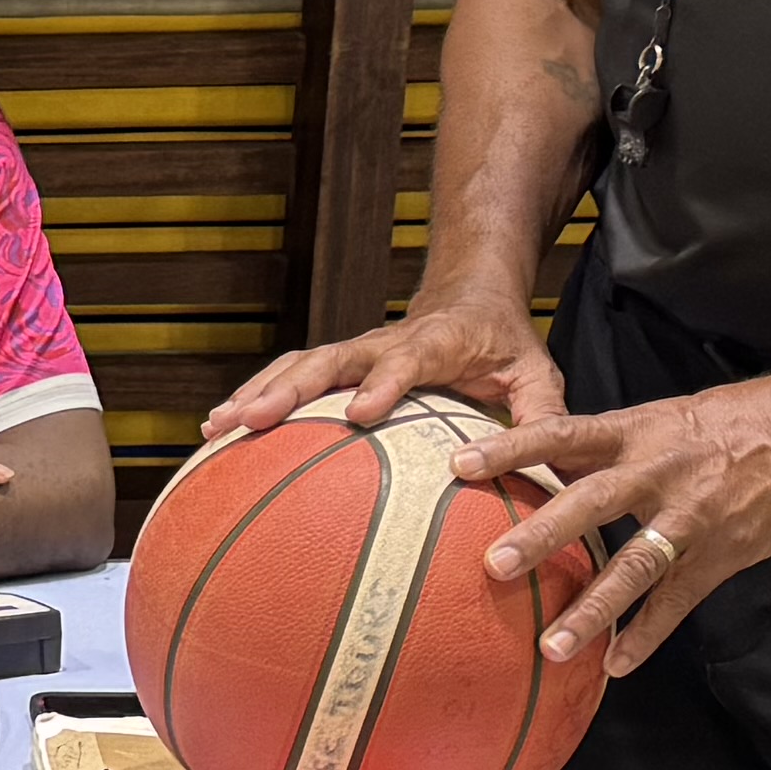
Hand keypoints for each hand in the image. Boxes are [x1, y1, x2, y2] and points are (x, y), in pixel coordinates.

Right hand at [199, 285, 563, 446]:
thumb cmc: (504, 344)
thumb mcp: (538, 374)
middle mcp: (384, 342)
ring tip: (216, 427)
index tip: (360, 415)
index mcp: (434, 342)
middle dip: (288, 389)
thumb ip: (542, 417)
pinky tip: (219, 430)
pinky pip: (289, 375)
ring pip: (298, 365)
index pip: (405, 360)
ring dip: (257, 392)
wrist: (469, 294)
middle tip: (253, 420)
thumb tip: (554, 474)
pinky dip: (254, 395)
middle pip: (329, 360)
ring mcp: (354, 350)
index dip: (382, 384)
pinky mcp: (337, 362)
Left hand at [463, 374, 770, 677]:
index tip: (460, 464)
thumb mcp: (663, 418)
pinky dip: (646, 635)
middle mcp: (659, 472)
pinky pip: (677, 600)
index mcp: (637, 432)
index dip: (511, 449)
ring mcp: (691, 517)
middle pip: (592, 503)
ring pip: (635, 565)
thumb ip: (605, 445)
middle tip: (495, 564)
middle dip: (542, 534)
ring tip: (550, 646)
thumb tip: (541, 458)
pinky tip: (615, 665)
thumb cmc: (733, 420)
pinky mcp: (722, 554)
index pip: (562, 435)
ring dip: (593, 608)